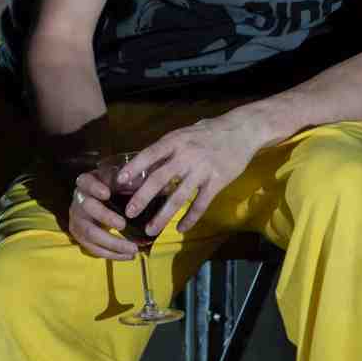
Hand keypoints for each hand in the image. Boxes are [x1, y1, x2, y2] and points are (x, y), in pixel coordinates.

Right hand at [65, 159, 139, 261]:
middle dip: (105, 217)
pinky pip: (93, 248)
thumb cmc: (115, 187)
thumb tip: (144, 186)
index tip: (107, 193)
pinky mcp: (80, 236)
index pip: (85, 182)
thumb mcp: (121, 179)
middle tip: (123, 225)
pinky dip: (111, 254)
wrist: (103, 200)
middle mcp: (79, 200)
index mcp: (87, 182)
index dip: (94, 188)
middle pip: (87, 208)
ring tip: (133, 249)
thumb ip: (130, 181)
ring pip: (90, 233)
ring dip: (112, 243)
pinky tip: (128, 256)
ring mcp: (77, 219)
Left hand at [118, 111, 264, 236]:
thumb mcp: (184, 134)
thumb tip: (143, 166)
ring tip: (150, 229)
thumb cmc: (208, 132)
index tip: (119, 181)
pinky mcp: (217, 181)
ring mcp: (202, 169)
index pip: (150, 154)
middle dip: (142, 197)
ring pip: (179, 197)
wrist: (242, 130)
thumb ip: (166, 150)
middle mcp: (186, 155)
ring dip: (163, 215)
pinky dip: (190, 218)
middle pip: (159, 178)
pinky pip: (200, 204)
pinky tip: (181, 228)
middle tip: (129, 213)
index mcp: (175, 141)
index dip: (134, 167)